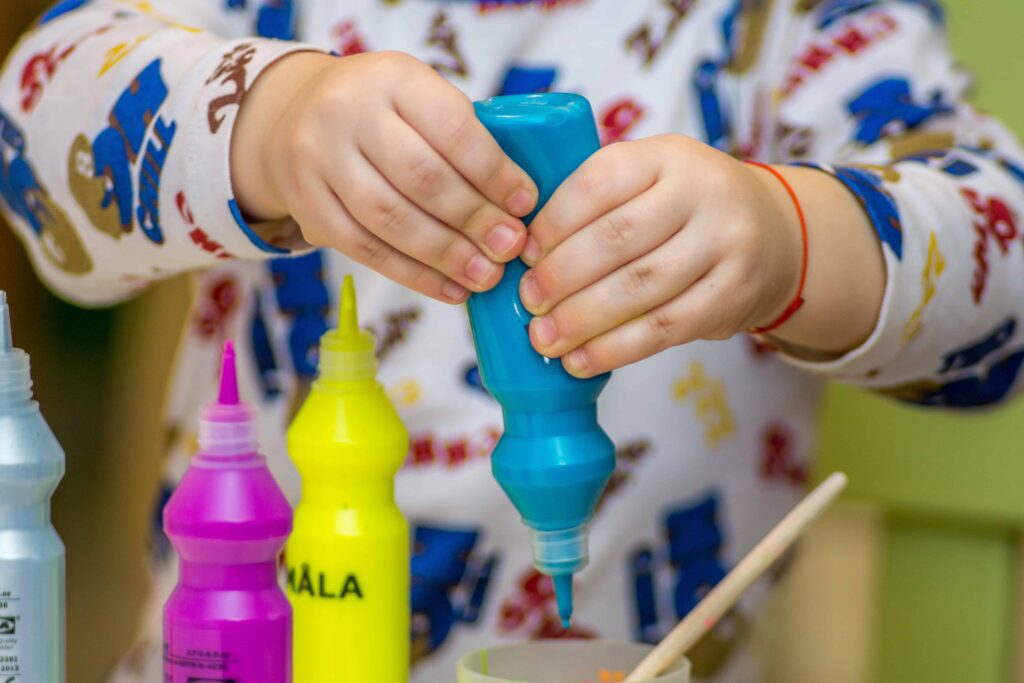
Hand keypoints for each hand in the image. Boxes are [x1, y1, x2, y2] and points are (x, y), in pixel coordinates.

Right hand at [232, 51, 537, 302]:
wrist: (294, 115)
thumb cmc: (384, 112)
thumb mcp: (418, 97)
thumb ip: (462, 137)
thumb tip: (517, 207)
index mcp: (392, 77)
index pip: (452, 128)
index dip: (493, 172)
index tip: (525, 203)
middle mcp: (348, 112)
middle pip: (422, 178)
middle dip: (474, 219)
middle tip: (511, 247)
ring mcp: (319, 159)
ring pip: (391, 220)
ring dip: (447, 255)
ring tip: (486, 275)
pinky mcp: (307, 205)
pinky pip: (365, 250)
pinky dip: (414, 276)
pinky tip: (451, 289)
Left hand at [517, 134, 806, 376]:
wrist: (775, 234)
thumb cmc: (685, 209)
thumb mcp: (651, 179)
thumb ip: (598, 202)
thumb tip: (522, 252)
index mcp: (666, 155)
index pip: (599, 182)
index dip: (554, 221)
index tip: (523, 253)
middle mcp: (702, 192)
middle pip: (617, 238)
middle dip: (561, 275)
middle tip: (528, 300)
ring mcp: (725, 243)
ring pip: (640, 287)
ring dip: (582, 319)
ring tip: (545, 338)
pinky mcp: (734, 294)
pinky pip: (665, 327)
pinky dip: (616, 349)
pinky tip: (581, 361)